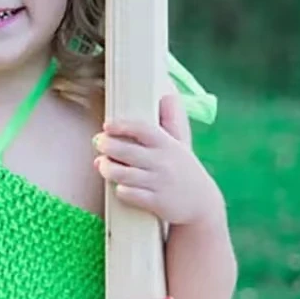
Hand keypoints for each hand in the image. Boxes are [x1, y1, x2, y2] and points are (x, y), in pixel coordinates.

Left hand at [93, 94, 224, 226]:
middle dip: (108, 145)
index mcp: (168, 145)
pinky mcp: (157, 203)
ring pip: (124, 174)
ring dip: (108, 168)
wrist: (202, 205)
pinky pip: (131, 195)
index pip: (143, 130)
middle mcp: (163, 163)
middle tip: (98, 142)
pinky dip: (121, 191)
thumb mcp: (182, 144)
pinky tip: (117, 187)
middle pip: (128, 151)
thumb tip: (166, 94)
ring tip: (101, 164)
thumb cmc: (184, 171)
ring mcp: (159, 183)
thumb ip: (171, 121)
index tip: (107, 125)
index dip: (123, 126)